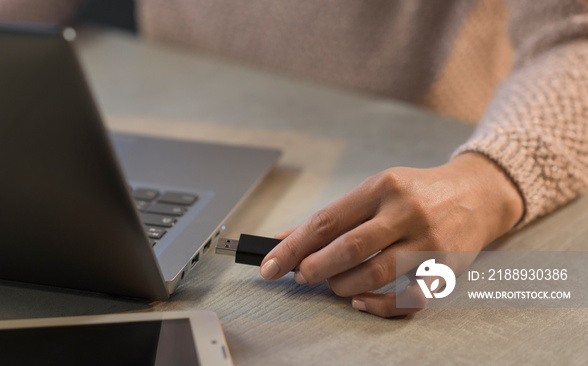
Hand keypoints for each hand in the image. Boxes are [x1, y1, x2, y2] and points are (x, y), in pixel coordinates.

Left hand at [260, 153, 522, 316]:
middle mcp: (406, 212)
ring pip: (376, 274)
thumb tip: (284, 240)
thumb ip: (333, 217)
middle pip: (350, 247)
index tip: (269, 265)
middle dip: (315, 268)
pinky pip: (410, 298)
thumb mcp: (375, 191)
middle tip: (301, 276)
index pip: (326, 220)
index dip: (292, 246)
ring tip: (332, 285)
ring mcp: (430, 241)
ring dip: (344, 286)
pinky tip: (362, 301)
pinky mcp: (448, 268)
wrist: (479, 193)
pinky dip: (380, 305)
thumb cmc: (417, 193)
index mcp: (381, 187)